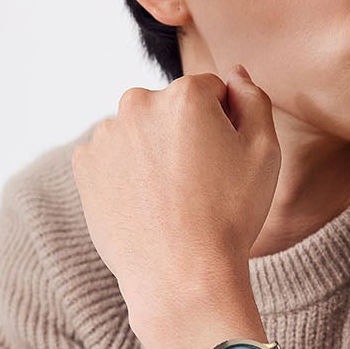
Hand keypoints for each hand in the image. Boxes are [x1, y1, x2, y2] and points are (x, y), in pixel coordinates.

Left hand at [70, 65, 281, 342]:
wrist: (179, 275)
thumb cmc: (230, 214)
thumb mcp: (264, 151)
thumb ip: (253, 98)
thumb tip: (235, 73)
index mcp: (183, 93)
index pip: (211, 90)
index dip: (224, 124)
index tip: (225, 160)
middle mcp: (136, 103)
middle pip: (171, 108)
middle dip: (185, 133)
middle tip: (199, 181)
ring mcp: (105, 135)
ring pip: (141, 133)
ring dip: (154, 152)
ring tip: (172, 198)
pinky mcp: (85, 166)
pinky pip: (114, 158)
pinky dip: (128, 174)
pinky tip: (145, 204)